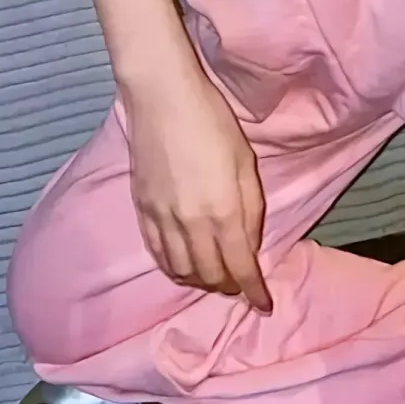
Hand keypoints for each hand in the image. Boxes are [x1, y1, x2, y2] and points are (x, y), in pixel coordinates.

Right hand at [125, 63, 271, 312]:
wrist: (161, 98)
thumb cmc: (211, 121)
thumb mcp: (244, 161)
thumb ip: (250, 208)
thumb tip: (249, 245)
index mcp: (223, 211)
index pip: (240, 267)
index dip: (254, 291)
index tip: (263, 305)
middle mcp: (191, 224)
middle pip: (210, 276)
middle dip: (229, 287)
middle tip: (240, 283)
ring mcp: (162, 219)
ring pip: (181, 272)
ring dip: (201, 281)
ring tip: (214, 275)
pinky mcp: (141, 211)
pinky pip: (157, 255)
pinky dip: (173, 268)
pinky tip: (182, 264)